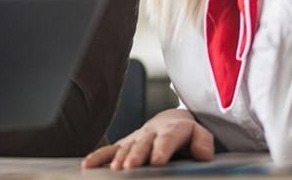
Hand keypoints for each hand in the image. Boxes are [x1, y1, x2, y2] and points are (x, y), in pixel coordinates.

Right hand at [82, 108, 213, 169]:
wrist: (169, 122)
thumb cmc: (185, 134)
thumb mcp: (201, 134)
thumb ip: (204, 143)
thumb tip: (203, 155)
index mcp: (171, 130)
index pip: (167, 139)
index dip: (161, 149)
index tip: (157, 161)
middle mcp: (150, 133)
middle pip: (143, 144)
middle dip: (136, 155)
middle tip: (131, 167)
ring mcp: (135, 138)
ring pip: (125, 147)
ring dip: (119, 158)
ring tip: (116, 170)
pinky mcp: (124, 144)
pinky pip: (109, 150)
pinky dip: (98, 157)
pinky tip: (88, 165)